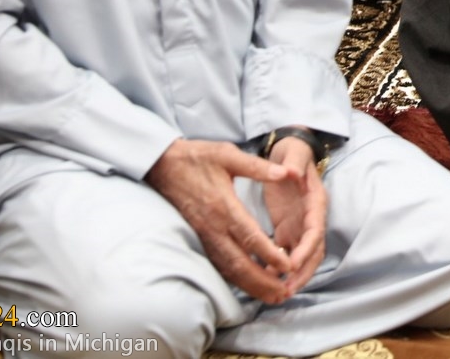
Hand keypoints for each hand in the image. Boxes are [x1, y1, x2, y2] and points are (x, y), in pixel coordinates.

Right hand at [145, 139, 295, 303]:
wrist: (161, 165)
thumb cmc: (197, 157)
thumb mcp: (227, 154)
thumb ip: (257, 166)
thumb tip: (287, 172)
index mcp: (223, 206)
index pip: (249, 237)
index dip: (269, 254)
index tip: (288, 266)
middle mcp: (213, 226)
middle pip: (239, 262)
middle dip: (262, 281)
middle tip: (283, 294)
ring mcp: (204, 235)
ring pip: (228, 268)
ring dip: (249, 284)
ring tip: (272, 296)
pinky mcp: (199, 237)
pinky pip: (218, 263)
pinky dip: (234, 278)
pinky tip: (249, 285)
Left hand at [262, 137, 327, 298]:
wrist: (288, 153)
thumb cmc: (292, 152)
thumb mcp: (293, 153)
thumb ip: (293, 163)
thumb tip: (292, 172)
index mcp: (315, 201)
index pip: (315, 230)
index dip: (306, 249)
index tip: (293, 264)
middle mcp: (311, 217)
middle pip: (314, 251)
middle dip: (303, 272)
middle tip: (287, 289)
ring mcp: (300, 225)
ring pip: (302, 257)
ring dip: (293, 275)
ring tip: (277, 292)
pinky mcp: (287, 228)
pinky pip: (286, 253)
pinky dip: (279, 267)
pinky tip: (265, 278)